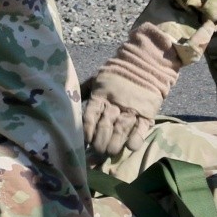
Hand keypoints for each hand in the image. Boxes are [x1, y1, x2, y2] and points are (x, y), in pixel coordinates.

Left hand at [82, 25, 183, 160]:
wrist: (146, 63)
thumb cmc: (118, 73)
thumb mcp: (97, 78)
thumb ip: (85, 90)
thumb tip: (70, 101)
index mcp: (101, 96)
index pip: (91, 116)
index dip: (87, 130)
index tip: (85, 142)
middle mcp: (115, 104)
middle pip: (105, 126)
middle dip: (100, 141)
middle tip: (97, 151)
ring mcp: (132, 109)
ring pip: (121, 129)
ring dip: (115, 143)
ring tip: (110, 152)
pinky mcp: (147, 113)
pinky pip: (141, 128)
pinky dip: (136, 138)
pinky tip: (131, 147)